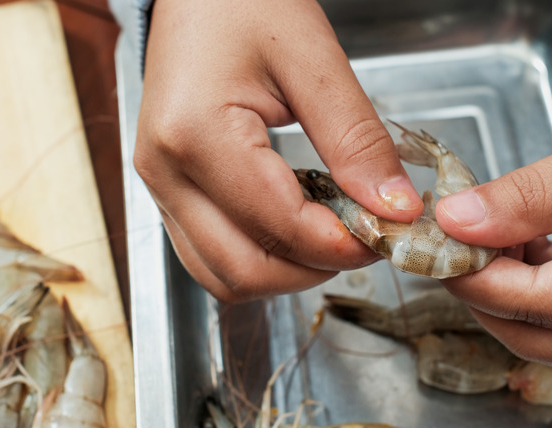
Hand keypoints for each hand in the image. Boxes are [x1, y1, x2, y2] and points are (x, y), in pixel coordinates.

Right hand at [135, 0, 422, 301]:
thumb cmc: (244, 3)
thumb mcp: (314, 60)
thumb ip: (356, 140)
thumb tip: (393, 209)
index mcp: (196, 135)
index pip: (280, 227)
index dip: (344, 244)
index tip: (389, 231)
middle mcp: (165, 172)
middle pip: (245, 272)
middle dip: (315, 269)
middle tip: (364, 239)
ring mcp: (158, 186)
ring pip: (223, 276)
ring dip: (284, 271)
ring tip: (330, 234)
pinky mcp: (166, 189)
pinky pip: (209, 254)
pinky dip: (257, 256)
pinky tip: (293, 226)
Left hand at [436, 109, 551, 367]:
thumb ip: (539, 194)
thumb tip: (457, 219)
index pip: (525, 305)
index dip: (465, 270)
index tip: (433, 235)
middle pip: (531, 336)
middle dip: (479, 288)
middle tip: (455, 233)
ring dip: (509, 292)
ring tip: (499, 231)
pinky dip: (543, 293)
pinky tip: (536, 247)